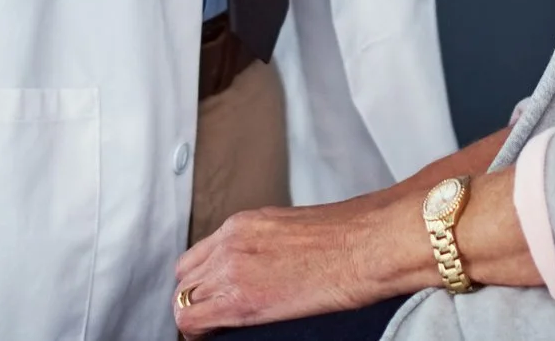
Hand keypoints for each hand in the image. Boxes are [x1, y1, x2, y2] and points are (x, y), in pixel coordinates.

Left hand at [172, 197, 424, 334]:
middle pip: (185, 279)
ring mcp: (231, 269)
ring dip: (198, 317)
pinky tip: (217, 337)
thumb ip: (266, 246)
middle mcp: (229, 242)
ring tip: (218, 330)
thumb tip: (265, 268)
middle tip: (213, 319)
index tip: (211, 298)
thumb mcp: (293, 229)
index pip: (197, 257)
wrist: (369, 242)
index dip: (201, 283)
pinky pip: (194, 321)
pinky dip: (200, 332)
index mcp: (242, 224)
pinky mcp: (241, 299)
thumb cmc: (350, 236)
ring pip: (185, 301)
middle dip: (195, 300)